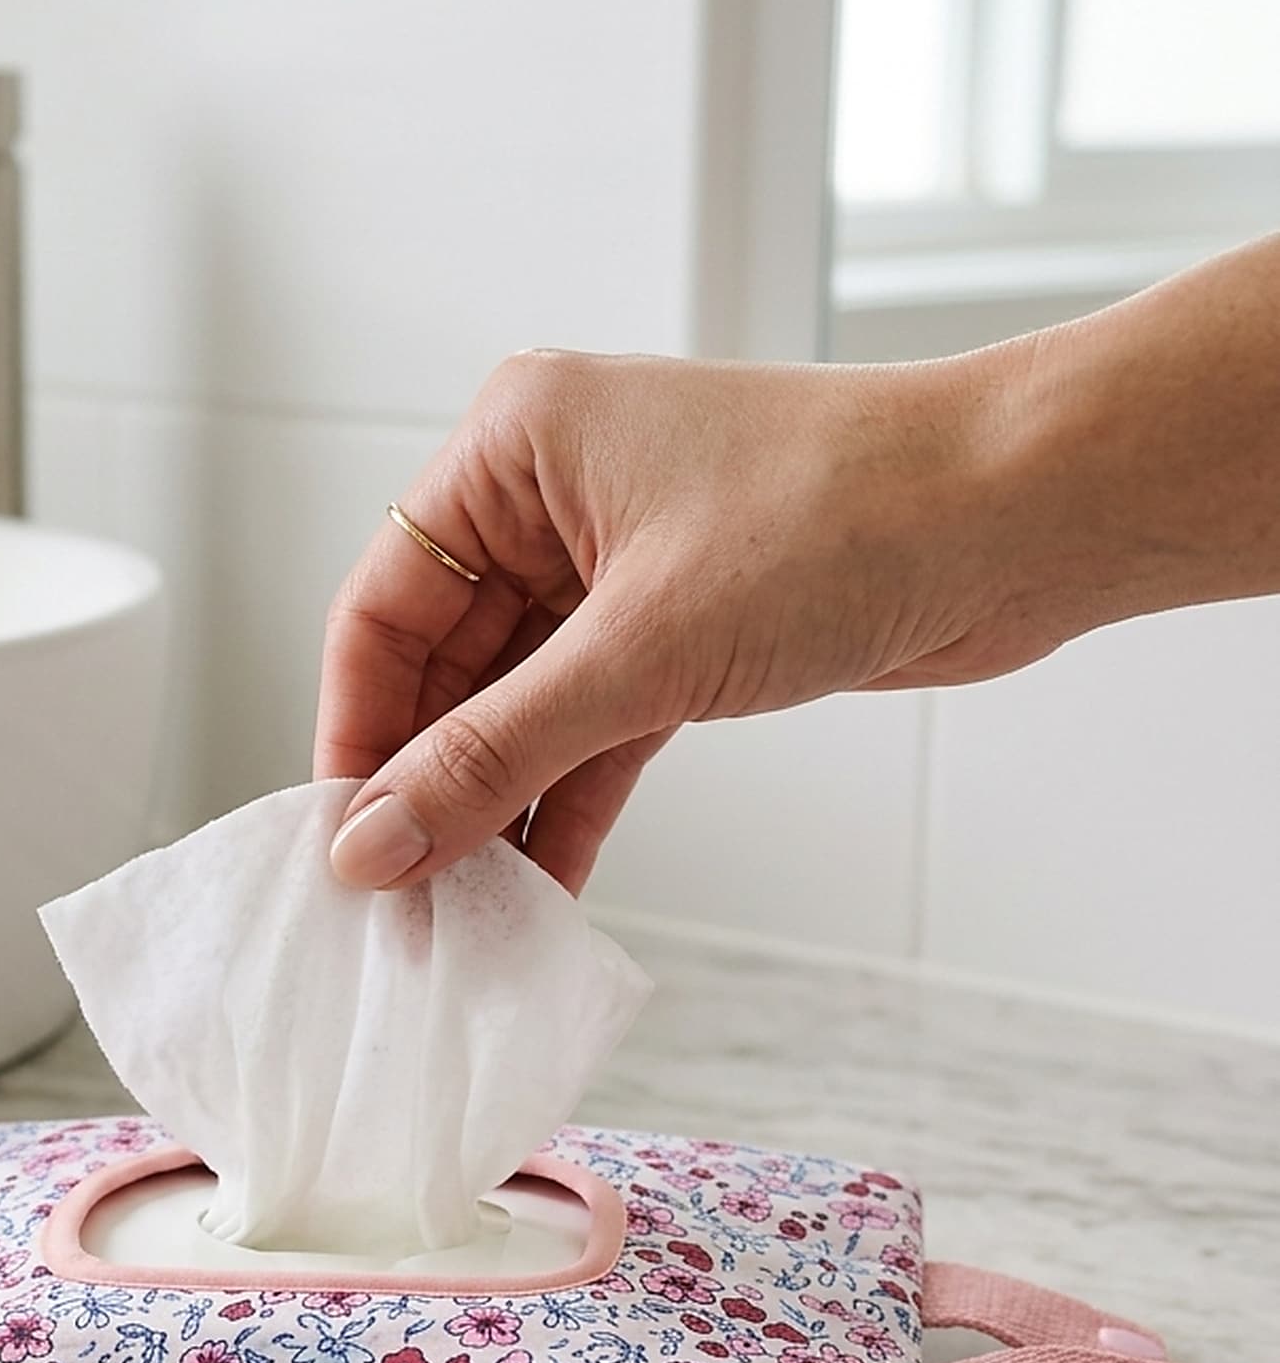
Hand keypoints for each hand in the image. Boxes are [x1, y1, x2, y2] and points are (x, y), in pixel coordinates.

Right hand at [315, 343, 1077, 893]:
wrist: (1020, 517)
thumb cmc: (842, 518)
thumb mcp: (638, 653)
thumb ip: (492, 755)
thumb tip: (374, 844)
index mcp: (515, 445)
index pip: (384, 606)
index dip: (355, 733)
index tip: (344, 846)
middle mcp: (555, 495)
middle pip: (445, 665)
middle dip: (426, 786)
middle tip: (400, 905)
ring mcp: (621, 565)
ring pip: (519, 706)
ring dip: (496, 808)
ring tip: (462, 917)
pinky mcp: (684, 630)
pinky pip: (593, 729)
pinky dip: (569, 802)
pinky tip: (541, 889)